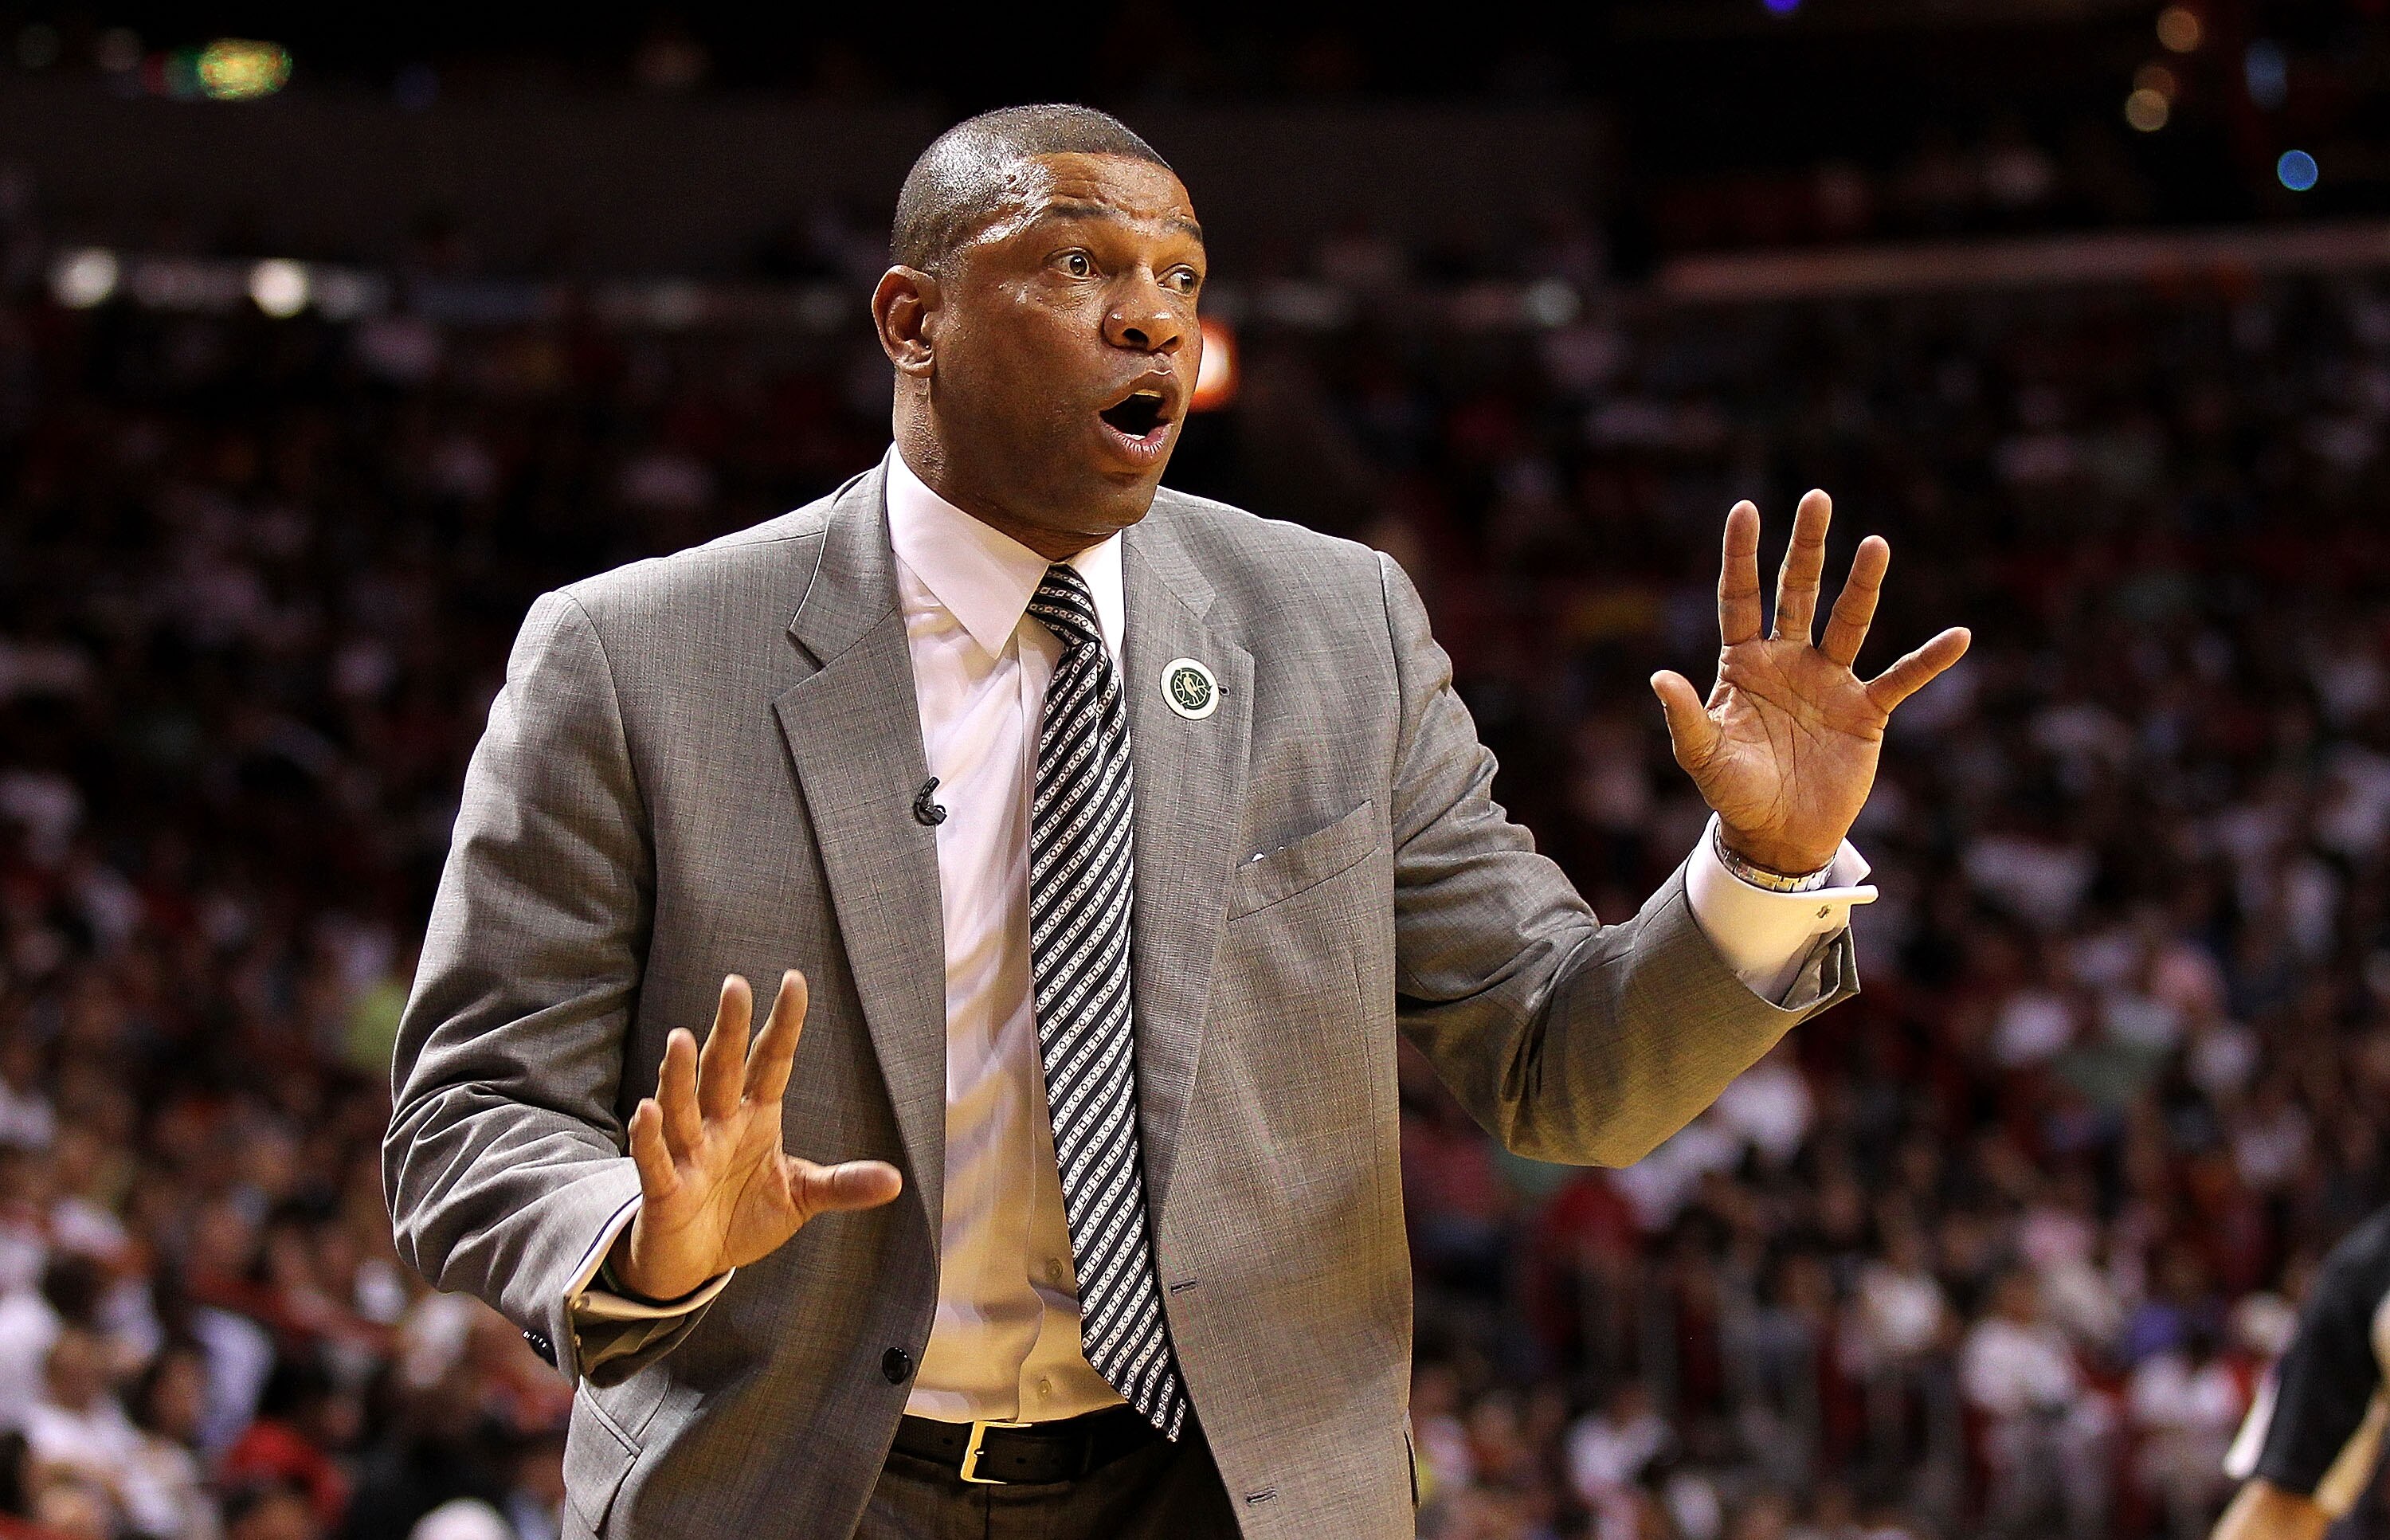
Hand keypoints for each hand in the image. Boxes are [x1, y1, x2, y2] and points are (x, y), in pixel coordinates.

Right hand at [611, 971, 901, 1301]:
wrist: (695, 1262)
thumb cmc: (743, 1217)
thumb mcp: (800, 1196)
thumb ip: (842, 1185)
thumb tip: (897, 1181)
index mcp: (755, 1117)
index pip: (772, 1061)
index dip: (783, 1024)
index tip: (794, 981)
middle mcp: (719, 1125)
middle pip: (724, 1068)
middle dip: (730, 1029)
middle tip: (735, 985)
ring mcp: (689, 1153)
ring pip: (683, 1105)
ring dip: (680, 1074)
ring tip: (681, 1038)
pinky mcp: (664, 1189)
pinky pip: (655, 1159)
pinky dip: (650, 1137)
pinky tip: (649, 1111)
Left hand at [1650, 491, 1969, 875]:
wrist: (1777, 836)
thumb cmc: (1733, 793)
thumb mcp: (1703, 755)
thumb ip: (1685, 716)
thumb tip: (1658, 678)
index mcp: (1745, 663)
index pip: (1742, 597)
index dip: (1743, 555)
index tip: (1745, 508)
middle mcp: (1789, 661)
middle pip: (1799, 592)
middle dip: (1807, 548)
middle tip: (1816, 499)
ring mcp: (1829, 683)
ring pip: (1849, 622)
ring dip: (1862, 585)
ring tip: (1876, 543)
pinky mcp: (1864, 713)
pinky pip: (1902, 679)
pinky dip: (1929, 660)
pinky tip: (1958, 636)